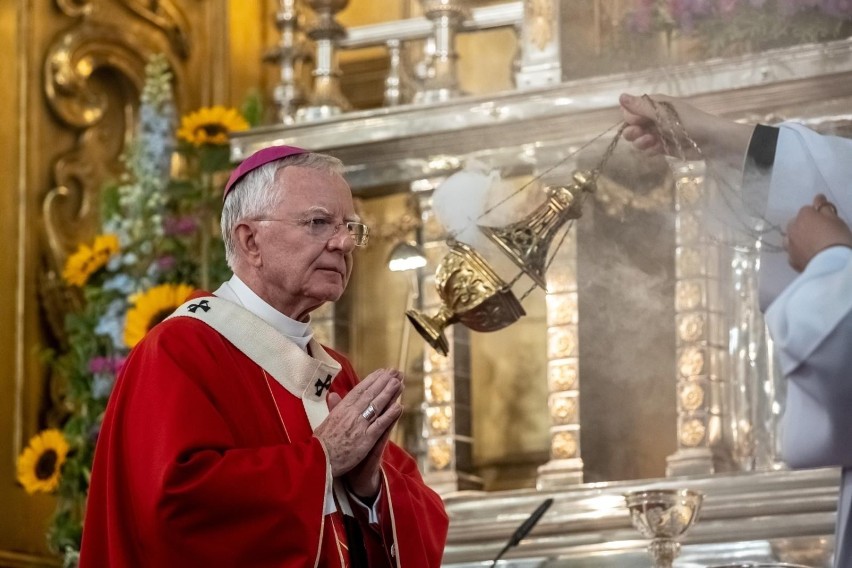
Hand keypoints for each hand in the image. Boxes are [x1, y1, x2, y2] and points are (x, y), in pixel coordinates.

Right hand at [314, 368, 402, 482]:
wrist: (318, 460)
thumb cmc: (321, 442)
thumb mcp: (326, 420)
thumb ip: (334, 407)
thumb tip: (333, 394)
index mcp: (342, 408)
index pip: (359, 390)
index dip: (372, 380)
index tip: (382, 371)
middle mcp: (351, 413)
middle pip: (370, 394)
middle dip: (384, 382)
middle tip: (395, 372)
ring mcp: (359, 425)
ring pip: (376, 405)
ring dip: (389, 393)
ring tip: (399, 383)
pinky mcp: (365, 439)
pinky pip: (380, 424)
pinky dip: (389, 415)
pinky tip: (399, 407)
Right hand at [619, 93, 752, 163]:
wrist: (710, 140)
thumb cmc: (688, 121)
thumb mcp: (662, 113)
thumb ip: (640, 107)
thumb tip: (620, 96)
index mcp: (653, 105)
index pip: (629, 110)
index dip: (630, 117)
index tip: (638, 121)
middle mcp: (653, 118)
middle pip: (630, 126)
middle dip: (632, 132)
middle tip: (642, 133)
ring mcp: (657, 133)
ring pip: (637, 139)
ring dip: (641, 142)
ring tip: (653, 142)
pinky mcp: (662, 147)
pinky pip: (647, 150)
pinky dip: (650, 150)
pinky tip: (658, 149)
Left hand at [785, 194, 851, 271]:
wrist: (832, 264)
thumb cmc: (837, 237)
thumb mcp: (836, 220)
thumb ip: (825, 209)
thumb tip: (818, 198)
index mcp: (803, 216)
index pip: (807, 210)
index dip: (816, 214)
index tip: (824, 218)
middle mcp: (792, 229)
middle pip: (795, 223)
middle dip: (803, 224)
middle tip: (818, 231)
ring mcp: (789, 245)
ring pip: (790, 238)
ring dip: (797, 238)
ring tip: (810, 243)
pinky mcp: (791, 260)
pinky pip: (793, 253)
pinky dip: (798, 252)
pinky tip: (807, 255)